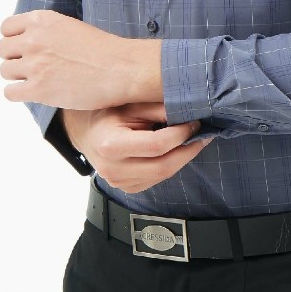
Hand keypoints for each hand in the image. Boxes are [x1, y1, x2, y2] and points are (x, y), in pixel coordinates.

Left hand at [0, 10, 161, 109]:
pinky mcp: (37, 89)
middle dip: (14, 57)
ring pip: (4, 70)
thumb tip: (28, 42)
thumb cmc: (102, 49)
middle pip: (1, 49)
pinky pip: (10, 92)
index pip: (6, 27)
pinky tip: (34, 92)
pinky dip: (19, 93)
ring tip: (36, 79)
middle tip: (30, 66)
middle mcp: (33, 39)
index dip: (13, 39)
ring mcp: (34, 64)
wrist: (120, 68)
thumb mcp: (70, 27)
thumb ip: (46, 32)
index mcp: (42, 20)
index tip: (23, 48)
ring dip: (17, 76)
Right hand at [61, 103, 213, 193]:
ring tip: (193, 140)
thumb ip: (157, 108)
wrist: (86, 132)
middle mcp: (113, 169)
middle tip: (203, 135)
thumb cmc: (108, 112)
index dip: (180, 135)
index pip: (156, 145)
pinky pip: (156, 180)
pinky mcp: (127, 188)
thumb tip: (188, 111)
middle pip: (163, 167)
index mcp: (111, 145)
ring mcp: (119, 183)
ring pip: (162, 176)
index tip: (195, 123)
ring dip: (182, 158)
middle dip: (188, 151)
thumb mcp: (130, 103)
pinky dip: (170, 165)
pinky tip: (177, 151)